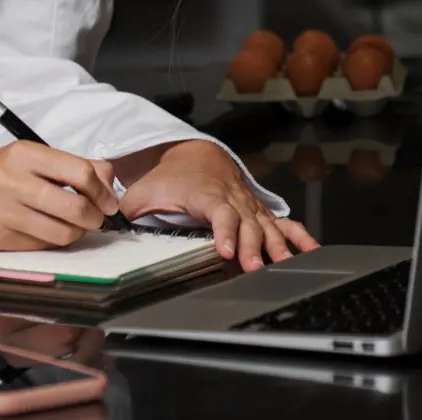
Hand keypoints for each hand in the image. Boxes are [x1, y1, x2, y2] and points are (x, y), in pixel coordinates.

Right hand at [0, 142, 120, 250]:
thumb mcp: (25, 157)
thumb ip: (70, 165)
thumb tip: (109, 182)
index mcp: (23, 154)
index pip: (79, 173)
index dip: (103, 191)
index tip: (110, 201)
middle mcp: (11, 182)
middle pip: (75, 207)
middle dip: (95, 217)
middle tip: (97, 217)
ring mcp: (2, 213)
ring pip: (62, 232)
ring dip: (77, 233)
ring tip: (74, 225)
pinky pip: (42, 246)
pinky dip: (54, 241)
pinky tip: (49, 231)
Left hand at [118, 140, 318, 270]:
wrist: (192, 153)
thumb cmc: (167, 177)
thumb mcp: (142, 191)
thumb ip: (128, 208)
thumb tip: (109, 224)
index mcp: (205, 195)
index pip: (219, 212)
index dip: (224, 230)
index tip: (225, 249)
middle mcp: (232, 200)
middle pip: (247, 223)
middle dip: (253, 246)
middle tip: (255, 267)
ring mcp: (248, 206)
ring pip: (267, 225)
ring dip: (278, 246)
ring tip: (288, 265)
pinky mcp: (258, 212)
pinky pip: (282, 223)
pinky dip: (299, 235)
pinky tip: (312, 251)